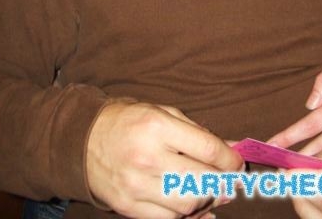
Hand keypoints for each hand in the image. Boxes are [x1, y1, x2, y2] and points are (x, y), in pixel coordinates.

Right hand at [86, 102, 242, 218]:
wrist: (84, 140)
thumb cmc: (129, 122)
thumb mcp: (164, 113)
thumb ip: (198, 132)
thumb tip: (232, 150)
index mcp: (158, 127)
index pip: (208, 149)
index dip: (230, 160)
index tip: (238, 164)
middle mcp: (148, 157)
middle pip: (201, 181)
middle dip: (223, 183)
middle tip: (230, 181)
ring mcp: (137, 185)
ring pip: (187, 205)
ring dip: (207, 201)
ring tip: (210, 190)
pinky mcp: (128, 207)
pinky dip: (186, 216)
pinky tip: (194, 207)